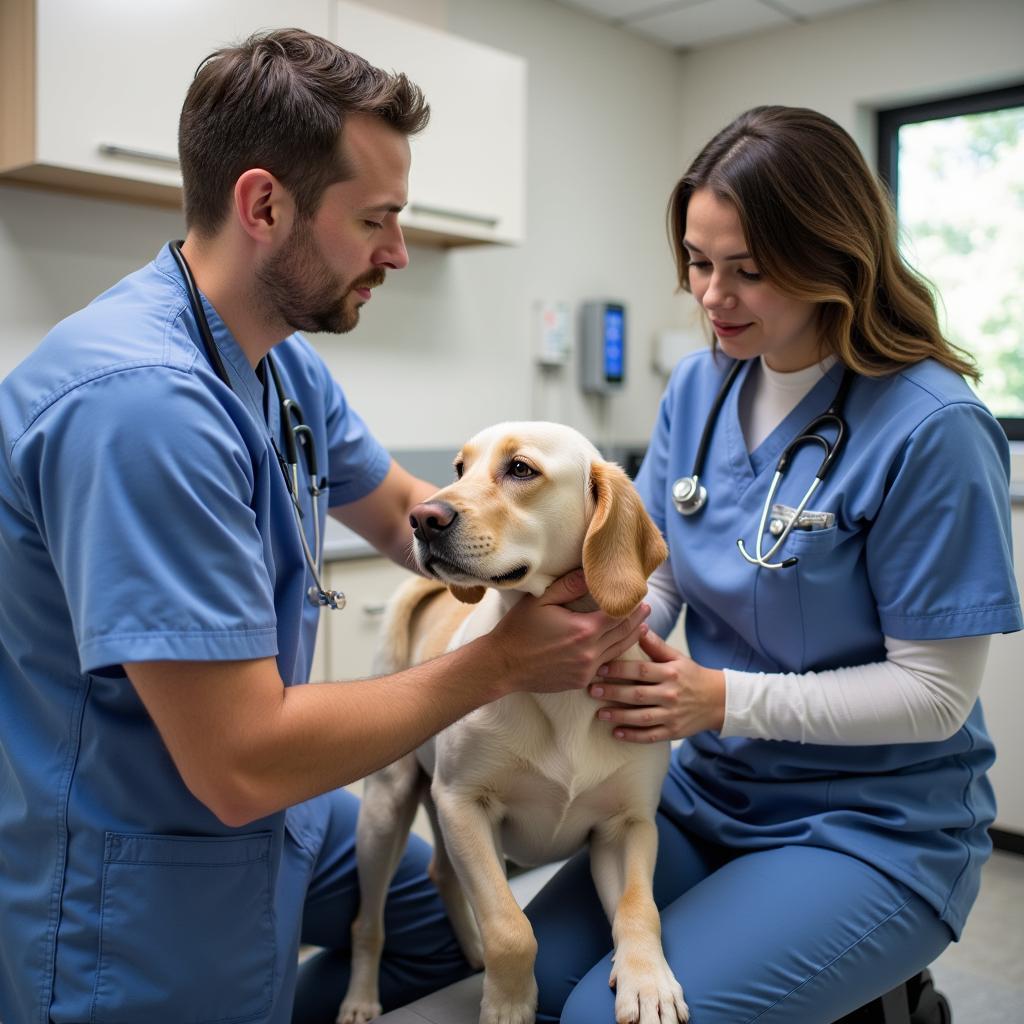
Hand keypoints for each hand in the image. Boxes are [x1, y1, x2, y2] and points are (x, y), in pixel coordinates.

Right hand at [490, 570, 650, 696]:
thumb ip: (569, 586)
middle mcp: (591, 652)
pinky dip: (616, 654)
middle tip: (647, 607)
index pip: (619, 614)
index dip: (631, 603)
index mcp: (584, 630)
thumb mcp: (541, 600)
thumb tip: (591, 573)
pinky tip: (618, 647)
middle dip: (637, 619)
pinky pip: (606, 666)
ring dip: (632, 637)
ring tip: (641, 626)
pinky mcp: (581, 681)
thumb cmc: (519, 630)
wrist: (503, 666)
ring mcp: (587, 670)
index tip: (639, 594)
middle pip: (624, 633)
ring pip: (619, 652)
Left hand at [589, 630, 724, 741]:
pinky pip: (650, 736)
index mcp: (670, 673)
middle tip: (591, 690)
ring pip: (642, 717)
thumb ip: (655, 645)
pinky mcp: (674, 732)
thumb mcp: (677, 657)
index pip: (640, 670)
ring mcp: (672, 715)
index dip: (618, 670)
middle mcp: (671, 694)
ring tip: (599, 714)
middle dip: (613, 692)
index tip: (599, 669)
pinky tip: (616, 733)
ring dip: (619, 716)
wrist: (718, 701)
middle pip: (637, 694)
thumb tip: (637, 625)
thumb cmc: (691, 675)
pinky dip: (633, 736)